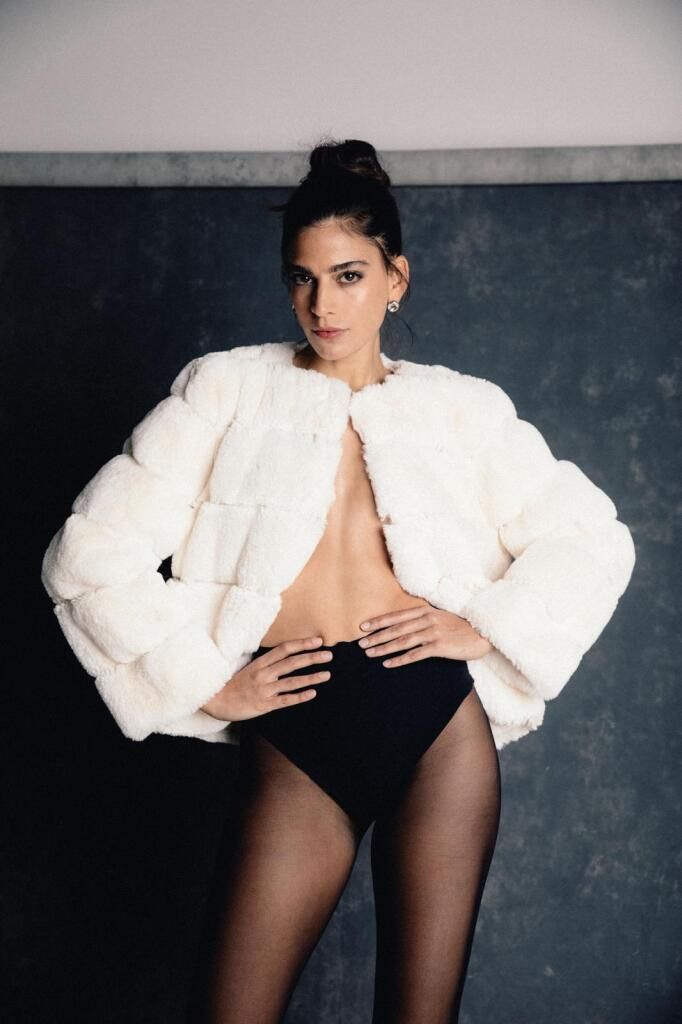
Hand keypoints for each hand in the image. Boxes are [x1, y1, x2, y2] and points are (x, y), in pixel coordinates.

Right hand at [200, 636, 333, 720]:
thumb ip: (268, 664)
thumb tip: (288, 657)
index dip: (302, 644)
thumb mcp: (250, 669)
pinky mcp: (263, 705)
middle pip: (291, 663)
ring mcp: (264, 690)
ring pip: (291, 681)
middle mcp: (263, 674)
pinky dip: (299, 696)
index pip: (284, 649)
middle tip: (329, 655)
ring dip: (311, 677)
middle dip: (311, 658)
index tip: (318, 641)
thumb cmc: (235, 685)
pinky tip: (312, 693)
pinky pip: (285, 700)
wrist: (216, 701)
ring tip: (327, 674)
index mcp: (260, 663)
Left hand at [356, 604, 492, 667]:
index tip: (363, 626)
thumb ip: (422, 619)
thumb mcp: (439, 618)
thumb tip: (403, 626)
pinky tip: (388, 664)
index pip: (396, 616)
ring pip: (402, 641)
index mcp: (425, 611)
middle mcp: (427, 620)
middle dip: (376, 636)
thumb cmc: (459, 627)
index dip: (379, 621)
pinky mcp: (439, 647)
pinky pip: (415, 654)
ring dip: (384, 648)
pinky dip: (400, 660)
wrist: (482, 634)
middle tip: (360, 643)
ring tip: (370, 653)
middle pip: (396, 629)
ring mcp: (433, 633)